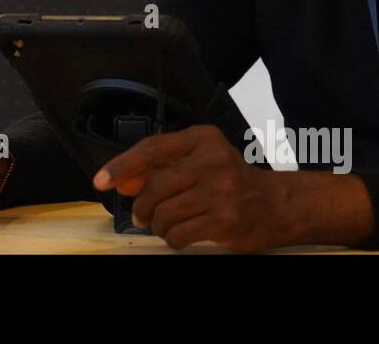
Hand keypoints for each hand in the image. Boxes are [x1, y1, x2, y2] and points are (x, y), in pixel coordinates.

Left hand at [93, 124, 289, 251]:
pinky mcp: (225, 220)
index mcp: (203, 139)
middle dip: (141, 206)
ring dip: (157, 225)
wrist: (277, 204)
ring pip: (164, 212)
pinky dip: (172, 239)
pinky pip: (179, 233)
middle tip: (141, 215)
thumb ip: (162, 167)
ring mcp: (220, 191)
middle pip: (154, 185)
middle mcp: (212, 160)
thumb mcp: (200, 161)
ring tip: (163, 225)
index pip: (151, 148)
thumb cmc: (233, 181)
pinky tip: (178, 236)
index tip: (101, 180)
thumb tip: (124, 182)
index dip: (121, 166)